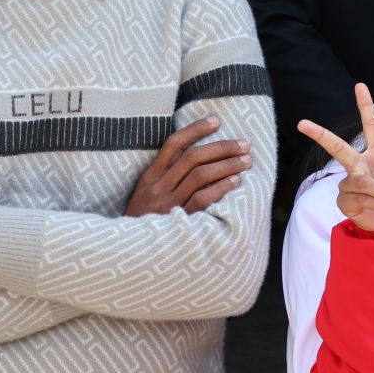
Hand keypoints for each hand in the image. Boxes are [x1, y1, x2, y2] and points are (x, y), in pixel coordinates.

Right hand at [125, 116, 251, 216]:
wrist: (128, 251)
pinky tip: (235, 181)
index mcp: (150, 176)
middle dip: (222, 147)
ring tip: (246, 161)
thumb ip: (166, 174)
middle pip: (193, 157)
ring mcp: (168, 203)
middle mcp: (158, 186)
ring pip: (201, 175)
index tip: (217, 120)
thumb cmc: (143, 219)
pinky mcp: (179, 220)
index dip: (196, 129)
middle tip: (244, 144)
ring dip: (227, 165)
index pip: (174, 143)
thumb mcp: (146, 193)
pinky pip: (202, 199)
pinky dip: (221, 188)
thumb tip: (198, 154)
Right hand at [298, 83, 373, 231]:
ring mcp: (349, 182)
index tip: (359, 86)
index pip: (371, 126)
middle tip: (302, 123)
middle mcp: (359, 165)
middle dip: (320, 135)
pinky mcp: (343, 200)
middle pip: (338, 147)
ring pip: (359, 182)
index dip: (366, 106)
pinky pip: (357, 198)